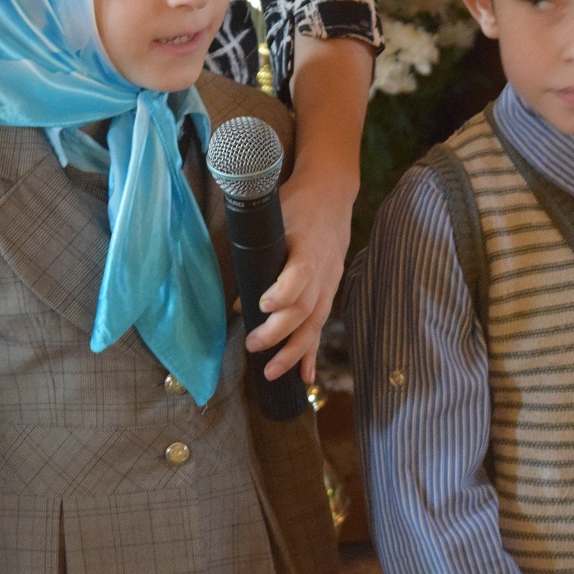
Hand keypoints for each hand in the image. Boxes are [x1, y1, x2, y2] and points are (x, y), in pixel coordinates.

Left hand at [244, 166, 355, 381]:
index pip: (301, 273)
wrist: (332, 195)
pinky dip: (312, 352)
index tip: (262, 305)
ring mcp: (330, 283)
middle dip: (279, 331)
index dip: (284, 291)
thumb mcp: (273, 220)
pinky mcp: (330, 291)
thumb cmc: (296, 205)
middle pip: (306, 306)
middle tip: (252, 345)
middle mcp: (324, 269)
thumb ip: (257, 255)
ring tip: (272, 372)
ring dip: (294, 351)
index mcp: (309, 245)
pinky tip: (305, 377)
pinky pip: (321, 326)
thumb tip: (241, 304)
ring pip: (315, 322)